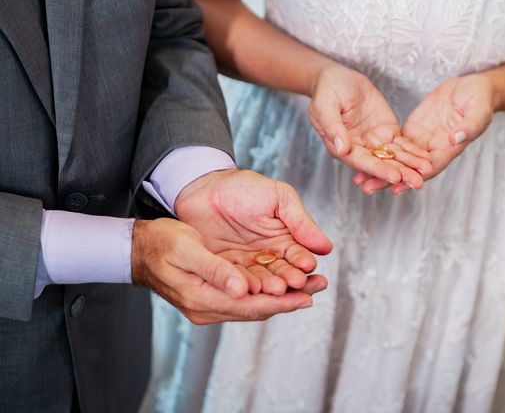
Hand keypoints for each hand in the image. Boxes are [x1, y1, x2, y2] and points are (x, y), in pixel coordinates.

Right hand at [131, 218, 318, 323]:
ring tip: (309, 284)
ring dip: (281, 295)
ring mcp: (210, 304)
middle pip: (257, 308)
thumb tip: (242, 289)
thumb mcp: (187, 250)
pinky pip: (245, 298)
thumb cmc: (161, 243)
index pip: (251, 305)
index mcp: (203, 298)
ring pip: (254, 304)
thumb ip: (215, 270)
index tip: (306, 295)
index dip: (281, 301)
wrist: (139, 248)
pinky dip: (266, 291)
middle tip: (318, 287)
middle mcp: (208, 307)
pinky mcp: (212, 295)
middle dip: (289, 299)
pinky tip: (281, 282)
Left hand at [175, 169, 332, 296]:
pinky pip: (236, 280)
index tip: (307, 264)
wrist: (204, 187)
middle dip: (289, 279)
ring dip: (269, 286)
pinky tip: (250, 288)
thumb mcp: (279, 198)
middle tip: (292, 282)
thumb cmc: (244, 187)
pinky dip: (243, 285)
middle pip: (283, 274)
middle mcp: (268, 258)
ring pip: (261, 281)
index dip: (303, 261)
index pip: (299, 256)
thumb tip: (326, 246)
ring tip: (274, 288)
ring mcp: (246, 266)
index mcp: (285, 241)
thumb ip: (301, 222)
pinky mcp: (224, 271)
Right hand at [308, 64, 428, 189]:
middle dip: (400, 173)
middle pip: (380, 164)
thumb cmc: (327, 91)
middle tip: (417, 182)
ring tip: (428, 171)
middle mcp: (359, 148)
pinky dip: (414, 152)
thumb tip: (342, 149)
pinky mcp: (386, 132)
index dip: (378, 170)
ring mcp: (374, 141)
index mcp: (342, 146)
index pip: (361, 162)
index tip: (395, 176)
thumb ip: (332, 127)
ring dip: (410, 165)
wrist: (338, 77)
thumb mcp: (325, 105)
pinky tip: (427, 159)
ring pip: (393, 157)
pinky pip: (401, 144)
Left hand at [354, 74, 494, 193]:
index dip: (413, 177)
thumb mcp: (479, 111)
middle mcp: (433, 150)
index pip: (430, 167)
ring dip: (379, 169)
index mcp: (450, 149)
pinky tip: (363, 157)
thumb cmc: (480, 99)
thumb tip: (454, 139)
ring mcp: (422, 142)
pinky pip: (395, 145)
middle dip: (388, 179)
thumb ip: (468, 127)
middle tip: (367, 188)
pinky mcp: (413, 132)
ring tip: (358, 179)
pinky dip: (381, 152)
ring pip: (398, 159)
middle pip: (409, 168)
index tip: (397, 186)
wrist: (473, 88)